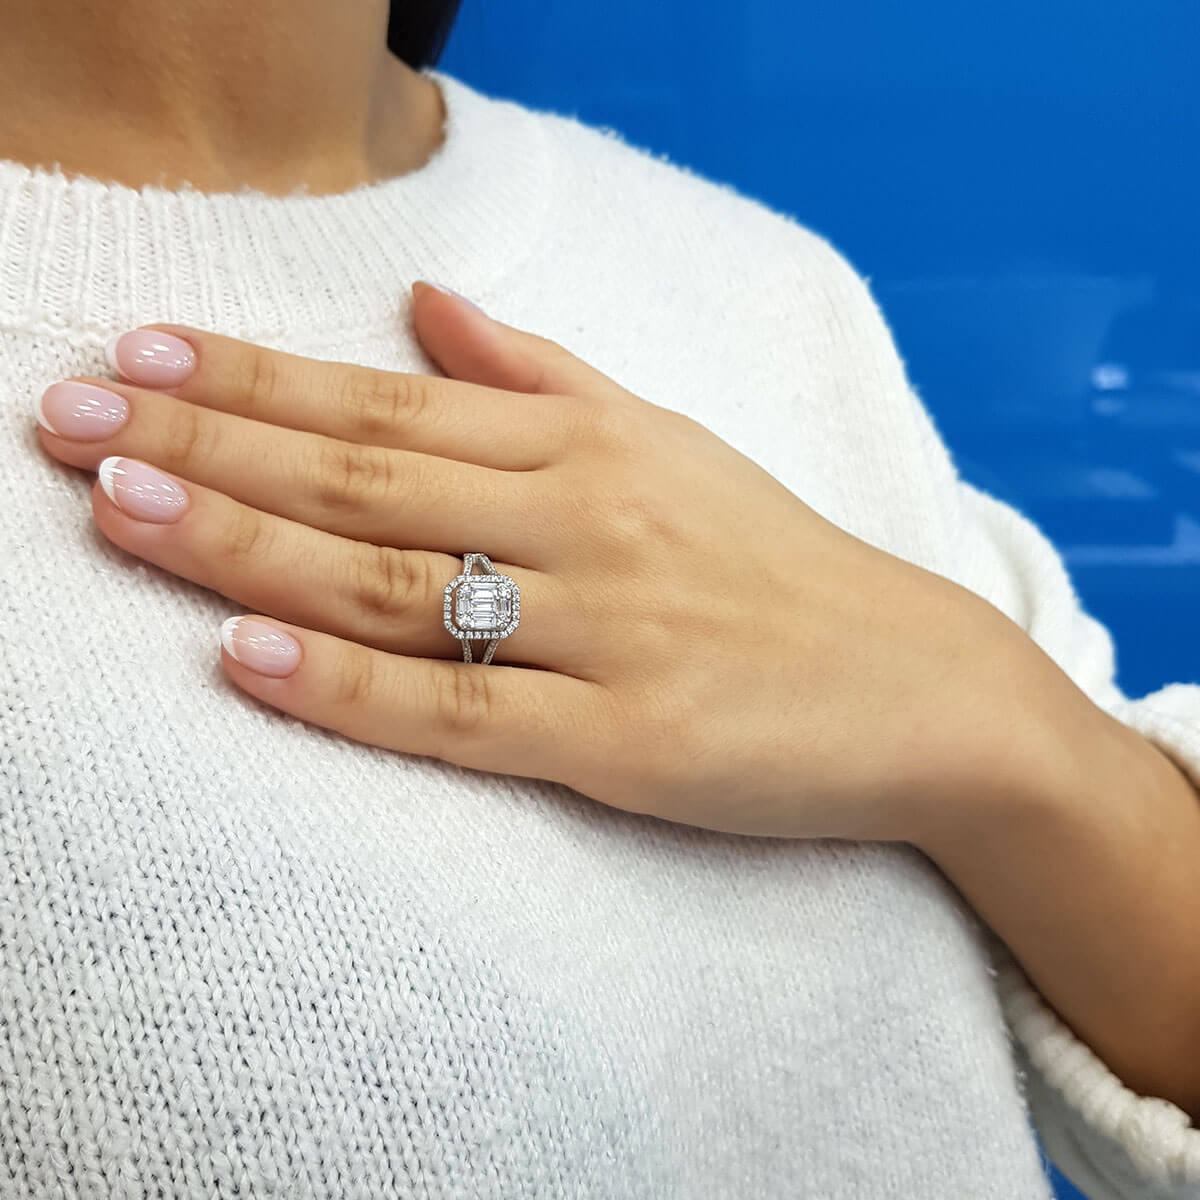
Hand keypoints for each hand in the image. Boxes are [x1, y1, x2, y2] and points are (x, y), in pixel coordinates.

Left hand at [33, 282, 1013, 840]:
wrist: (920, 687)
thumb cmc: (781, 566)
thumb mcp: (671, 444)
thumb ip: (544, 376)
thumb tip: (431, 306)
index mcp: (592, 446)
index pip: (389, 404)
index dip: (255, 380)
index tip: (139, 355)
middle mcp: (589, 522)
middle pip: (368, 479)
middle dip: (210, 447)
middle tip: (71, 419)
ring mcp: (608, 632)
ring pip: (399, 583)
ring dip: (247, 547)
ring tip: (121, 511)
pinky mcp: (631, 741)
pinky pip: (468, 712)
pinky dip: (355, 687)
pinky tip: (251, 659)